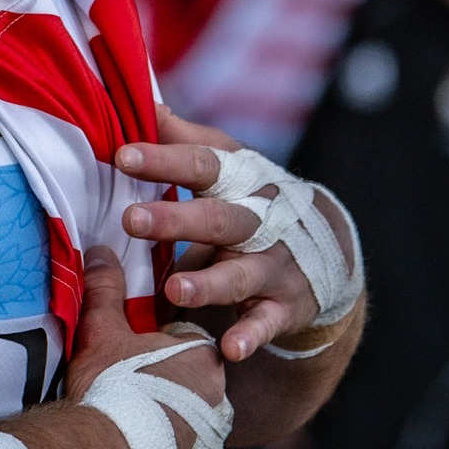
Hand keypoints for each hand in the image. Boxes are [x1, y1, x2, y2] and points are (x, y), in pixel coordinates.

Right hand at [67, 245, 226, 448]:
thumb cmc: (109, 387)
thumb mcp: (101, 331)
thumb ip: (104, 290)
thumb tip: (100, 250)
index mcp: (203, 361)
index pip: (192, 348)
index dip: (162, 352)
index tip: (137, 360)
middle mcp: (218, 409)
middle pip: (199, 399)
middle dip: (173, 403)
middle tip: (132, 406)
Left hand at [116, 109, 355, 362]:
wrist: (326, 250)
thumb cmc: (254, 200)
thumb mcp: (229, 166)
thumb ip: (185, 140)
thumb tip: (143, 100)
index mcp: (241, 182)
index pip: (202, 164)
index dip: (163, 159)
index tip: (122, 155)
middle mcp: (262, 220)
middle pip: (218, 218)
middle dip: (176, 219)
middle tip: (131, 219)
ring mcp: (276, 265)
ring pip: (242, 274)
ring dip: (208, 283)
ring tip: (173, 290)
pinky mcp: (288, 305)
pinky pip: (268, 323)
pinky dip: (251, 336)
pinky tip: (230, 349)